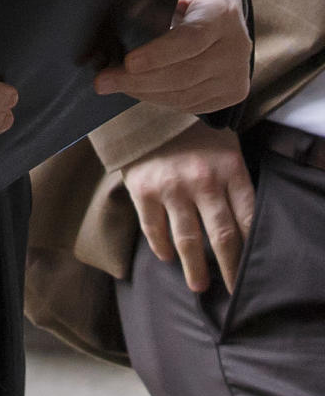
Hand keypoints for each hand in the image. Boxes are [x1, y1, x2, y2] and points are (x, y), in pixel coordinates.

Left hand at [94, 0, 249, 112]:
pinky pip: (190, 104)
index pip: (191, 38)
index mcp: (221, 10)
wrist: (223, 5)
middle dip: (139, 80)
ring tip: (114, 84)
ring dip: (144, 93)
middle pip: (185, 73)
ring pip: (185, 95)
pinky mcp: (233, 92)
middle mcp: (236, 45)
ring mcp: (237, 72)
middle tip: (103, 81)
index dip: (159, 53)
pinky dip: (160, 99)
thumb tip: (128, 9)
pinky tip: (138, 88)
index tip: (128, 62)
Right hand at [121, 121, 254, 291]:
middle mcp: (203, 179)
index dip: (251, 248)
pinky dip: (162, 247)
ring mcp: (172, 186)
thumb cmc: (189, 128)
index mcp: (229, 167)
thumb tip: (241, 225)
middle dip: (229, 268)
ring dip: (194, 268)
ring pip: (189, 240)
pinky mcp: (144, 189)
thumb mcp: (221, 145)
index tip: (250, 267)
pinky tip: (167, 257)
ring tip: (199, 285)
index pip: (248, 218)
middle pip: (222, 236)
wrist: (144, 105)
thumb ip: (231, 180)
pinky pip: (154, 229)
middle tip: (232, 290)